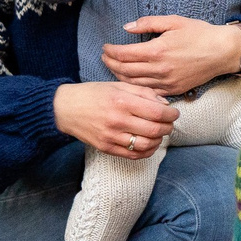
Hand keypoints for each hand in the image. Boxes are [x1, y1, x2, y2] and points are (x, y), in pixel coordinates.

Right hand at [52, 81, 180, 159]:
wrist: (65, 109)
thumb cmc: (93, 94)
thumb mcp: (118, 85)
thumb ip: (143, 93)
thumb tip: (164, 103)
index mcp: (122, 101)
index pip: (157, 112)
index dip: (171, 114)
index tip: (174, 113)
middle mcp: (117, 120)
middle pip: (155, 130)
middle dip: (168, 127)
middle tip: (170, 123)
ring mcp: (111, 136)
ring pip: (147, 145)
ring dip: (159, 140)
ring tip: (160, 133)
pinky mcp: (106, 148)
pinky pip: (133, 155)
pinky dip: (147, 151)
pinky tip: (149, 144)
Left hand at [101, 16, 240, 95]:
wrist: (222, 52)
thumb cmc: (200, 33)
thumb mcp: (174, 21)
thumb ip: (148, 23)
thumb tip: (127, 27)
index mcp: (157, 51)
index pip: (124, 54)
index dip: (110, 51)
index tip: (105, 48)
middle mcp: (159, 69)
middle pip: (125, 70)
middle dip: (110, 64)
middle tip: (104, 58)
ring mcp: (166, 82)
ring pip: (134, 84)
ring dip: (119, 76)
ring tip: (113, 68)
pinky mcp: (173, 90)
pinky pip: (148, 92)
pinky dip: (136, 87)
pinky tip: (131, 81)